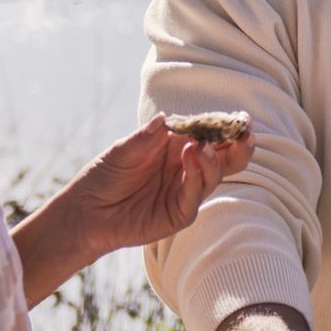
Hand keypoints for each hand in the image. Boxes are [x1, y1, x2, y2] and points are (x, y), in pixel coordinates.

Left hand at [58, 116, 252, 264]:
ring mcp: (185, 192)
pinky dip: (197, 176)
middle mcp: (187, 168)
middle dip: (239, 145)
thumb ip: (146, 138)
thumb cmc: (104, 176)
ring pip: (215, 174)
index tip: (239, 117)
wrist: (86, 211)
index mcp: (178, 147)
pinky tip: (192, 158)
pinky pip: (195, 196)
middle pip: (225, 157)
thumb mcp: (123, 150)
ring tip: (199, 146)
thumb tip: (166, 119)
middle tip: (244, 132)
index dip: (226, 126)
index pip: (210, 134)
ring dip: (213, 158)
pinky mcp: (179, 213)